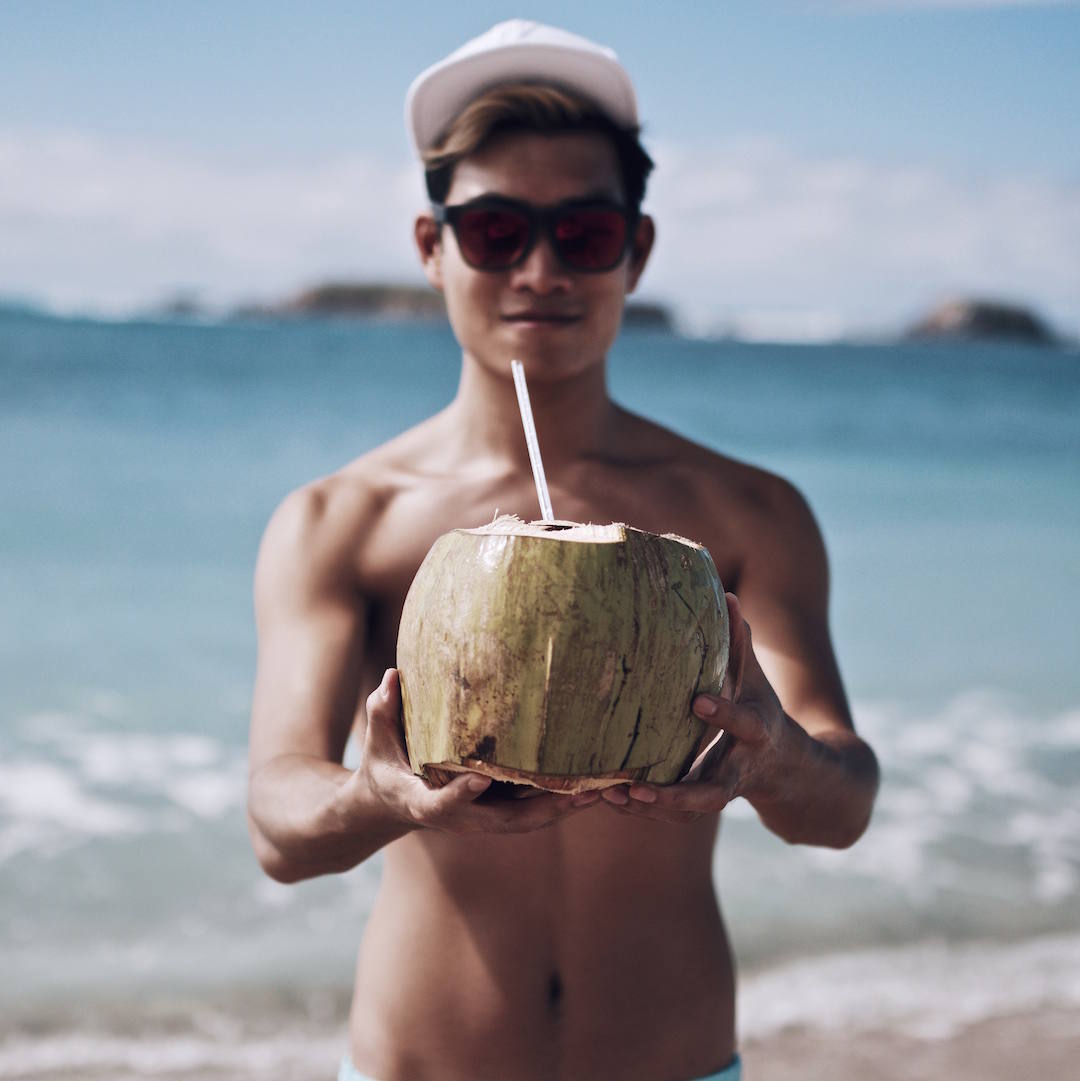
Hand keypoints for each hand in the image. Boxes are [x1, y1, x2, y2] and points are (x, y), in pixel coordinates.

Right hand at [350, 668, 599, 834]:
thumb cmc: (383, 766)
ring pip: (525, 821)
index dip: (461, 793)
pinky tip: (589, 787)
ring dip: (562, 809)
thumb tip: (392, 676)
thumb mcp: (377, 741)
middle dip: (541, 811)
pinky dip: (559, 802)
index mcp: (423, 803)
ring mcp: (480, 818)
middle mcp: (458, 818)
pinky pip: (530, 811)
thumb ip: (384, 711)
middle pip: (503, 822)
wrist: (391, 805)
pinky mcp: (495, 813)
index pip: (442, 803)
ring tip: (598, 791)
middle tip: (577, 793)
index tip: (479, 777)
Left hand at [600, 593, 811, 823]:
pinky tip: (609, 798)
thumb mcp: (756, 680)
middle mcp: (741, 768)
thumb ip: (740, 644)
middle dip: (680, 794)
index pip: (743, 723)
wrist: (791, 770)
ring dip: (651, 808)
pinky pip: (675, 816)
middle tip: (640, 787)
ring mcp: (723, 792)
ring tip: (612, 795)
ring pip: (690, 813)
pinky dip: (643, 810)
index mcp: (758, 731)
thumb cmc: (762, 710)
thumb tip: (726, 596)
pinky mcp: (704, 805)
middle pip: (715, 794)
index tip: (696, 701)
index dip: (722, 714)